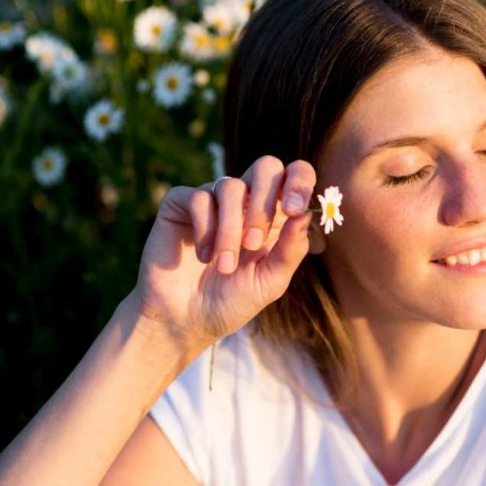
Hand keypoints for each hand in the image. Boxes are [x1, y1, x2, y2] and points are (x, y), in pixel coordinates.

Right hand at [126, 156, 315, 349]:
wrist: (186, 319)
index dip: (300, 182)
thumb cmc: (233, 300)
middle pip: (266, 166)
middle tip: (254, 244)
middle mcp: (247, 201)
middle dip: (264, 204)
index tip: (294, 209)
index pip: (296, 175)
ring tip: (224, 265)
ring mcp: (213, 200)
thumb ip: (291, 250)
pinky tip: (202, 256)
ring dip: (230, 230)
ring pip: (231, 187)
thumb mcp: (271, 282)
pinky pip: (198, 198)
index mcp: (276, 215)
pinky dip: (204, 229)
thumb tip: (305, 215)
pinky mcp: (181, 204)